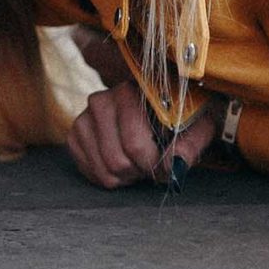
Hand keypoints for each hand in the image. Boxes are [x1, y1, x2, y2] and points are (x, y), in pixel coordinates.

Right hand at [66, 81, 218, 188]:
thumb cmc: (177, 120)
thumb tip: (174, 164)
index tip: (165, 166)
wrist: (152, 111)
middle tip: (150, 165)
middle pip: (116, 160)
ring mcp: (83, 118)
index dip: (153, 165)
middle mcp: (100, 101)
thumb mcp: (195, 127)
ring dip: (125, 176)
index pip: (134, 145)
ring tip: (137, 163)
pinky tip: (121, 164)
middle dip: (138, 171)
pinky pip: (89, 171)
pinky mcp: (74, 134)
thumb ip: (190, 145)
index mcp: (129, 93)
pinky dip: (108, 176)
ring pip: (103, 169)